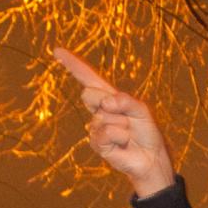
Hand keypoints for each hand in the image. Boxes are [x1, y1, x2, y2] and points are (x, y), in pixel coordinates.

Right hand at [53, 47, 175, 197]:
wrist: (150, 157)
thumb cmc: (146, 131)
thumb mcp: (141, 109)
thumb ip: (125, 101)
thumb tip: (106, 103)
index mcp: (107, 96)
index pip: (87, 77)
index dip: (72, 64)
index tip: (57, 51)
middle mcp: (98, 109)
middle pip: (88, 93)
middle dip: (109, 102)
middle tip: (127, 118)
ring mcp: (95, 127)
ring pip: (103, 116)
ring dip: (122, 125)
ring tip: (129, 134)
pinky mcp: (96, 143)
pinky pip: (105, 132)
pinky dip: (120, 137)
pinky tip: (123, 144)